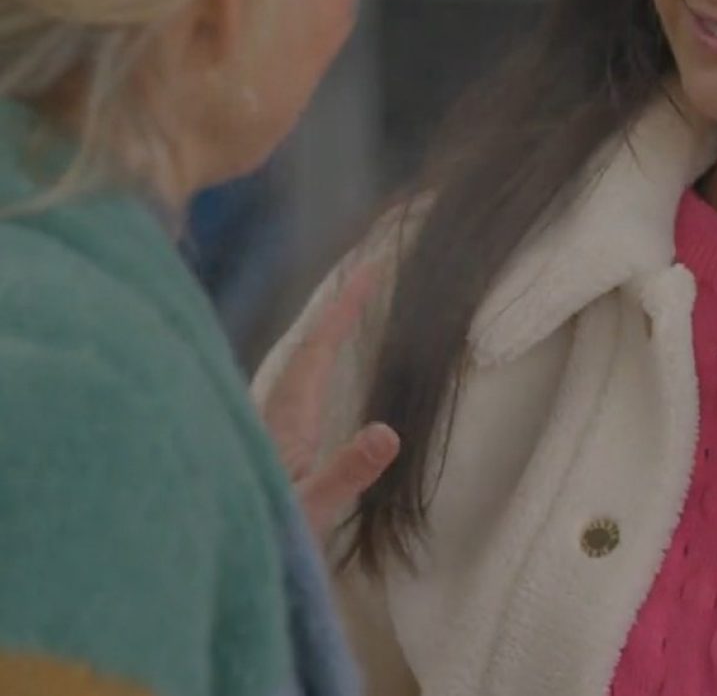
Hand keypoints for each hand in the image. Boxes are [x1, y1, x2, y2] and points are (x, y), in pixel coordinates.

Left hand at [260, 265, 399, 540]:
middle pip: (309, 348)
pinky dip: (318, 362)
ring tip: (352, 308)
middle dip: (339, 310)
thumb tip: (388, 430)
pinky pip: (299, 386)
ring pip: (300, 366)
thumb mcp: (312, 510)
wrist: (209, 564)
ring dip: (327, 334)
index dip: (344, 308)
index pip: (319, 349)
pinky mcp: (270, 448)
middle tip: (369, 275)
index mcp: (287, 418)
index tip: (369, 271)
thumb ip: (347, 472)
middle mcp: (276, 415)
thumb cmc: (262, 541)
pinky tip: (320, 371)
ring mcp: (271, 431)